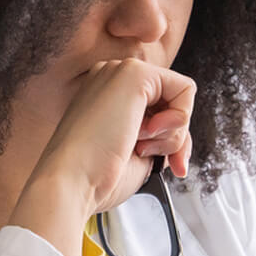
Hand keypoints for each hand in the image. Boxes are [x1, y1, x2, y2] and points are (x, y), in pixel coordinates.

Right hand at [8, 60, 195, 255]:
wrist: (70, 181)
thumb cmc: (94, 177)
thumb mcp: (136, 154)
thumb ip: (157, 136)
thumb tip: (181, 133)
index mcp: (105, 97)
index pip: (156, 109)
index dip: (171, 139)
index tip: (167, 165)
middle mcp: (111, 80)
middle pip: (170, 101)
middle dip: (176, 138)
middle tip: (160, 159)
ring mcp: (120, 73)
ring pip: (179, 97)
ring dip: (171, 134)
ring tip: (139, 147)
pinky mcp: (135, 74)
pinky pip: (185, 88)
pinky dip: (179, 119)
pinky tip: (149, 133)